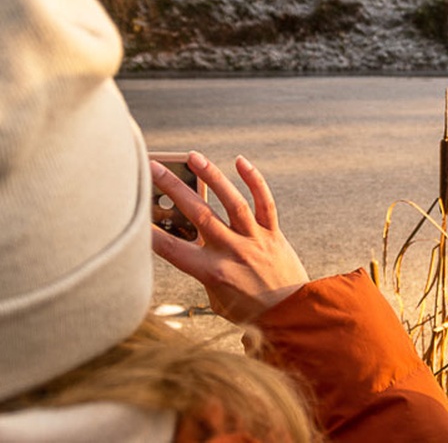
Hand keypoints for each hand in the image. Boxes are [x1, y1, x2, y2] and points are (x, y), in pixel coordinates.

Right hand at [151, 151, 309, 323]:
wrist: (291, 315)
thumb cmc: (249, 311)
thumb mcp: (216, 296)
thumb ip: (203, 269)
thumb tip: (190, 241)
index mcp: (212, 272)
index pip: (173, 249)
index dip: (150, 231)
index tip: (132, 212)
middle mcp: (232, 251)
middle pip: (198, 215)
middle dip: (173, 189)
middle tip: (154, 168)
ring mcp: (254, 240)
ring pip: (231, 202)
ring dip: (211, 176)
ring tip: (193, 156)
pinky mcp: (273, 234)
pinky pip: (265, 203)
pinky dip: (254, 180)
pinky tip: (240, 161)